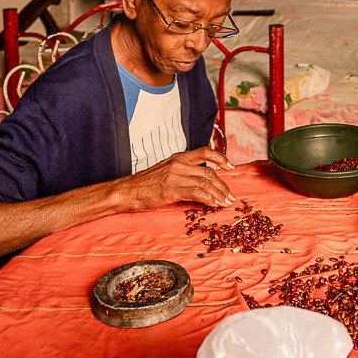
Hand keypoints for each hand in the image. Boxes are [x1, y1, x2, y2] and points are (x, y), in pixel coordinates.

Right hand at [119, 146, 235, 208]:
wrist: (126, 191)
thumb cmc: (145, 184)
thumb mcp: (166, 172)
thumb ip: (183, 174)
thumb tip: (202, 184)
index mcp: (178, 157)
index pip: (205, 152)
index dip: (221, 158)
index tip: (230, 166)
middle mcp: (179, 164)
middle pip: (209, 173)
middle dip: (223, 186)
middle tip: (231, 197)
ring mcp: (175, 176)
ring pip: (205, 183)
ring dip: (219, 195)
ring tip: (225, 203)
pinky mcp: (171, 189)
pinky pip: (196, 193)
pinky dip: (208, 199)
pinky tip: (213, 205)